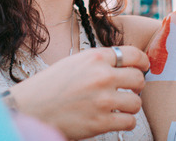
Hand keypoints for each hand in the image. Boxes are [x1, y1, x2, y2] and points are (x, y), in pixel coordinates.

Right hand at [9, 45, 148, 139]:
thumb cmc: (50, 85)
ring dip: (131, 105)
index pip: (133, 55)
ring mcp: (102, 100)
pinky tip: (115, 119)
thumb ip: (99, 62)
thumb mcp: (74, 62)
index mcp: (95, 58)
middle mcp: (101, 76)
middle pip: (138, 79)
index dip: (143, 62)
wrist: (31, 108)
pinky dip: (125, 122)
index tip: (144, 67)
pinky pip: (129, 122)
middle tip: (130, 90)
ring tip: (119, 106)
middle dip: (137, 85)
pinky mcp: (100, 122)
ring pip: (136, 102)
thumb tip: (124, 65)